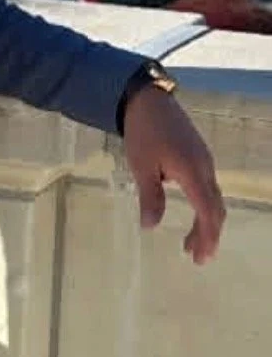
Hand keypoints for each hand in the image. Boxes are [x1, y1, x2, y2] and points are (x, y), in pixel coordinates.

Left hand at [122, 85, 224, 263]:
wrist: (147, 97)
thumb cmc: (143, 131)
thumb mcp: (141, 165)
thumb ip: (149, 196)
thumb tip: (150, 226)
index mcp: (193, 172)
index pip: (208, 212)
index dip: (206, 237)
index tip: (200, 258)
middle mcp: (204, 167)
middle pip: (215, 208)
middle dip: (208, 235)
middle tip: (196, 258)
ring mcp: (203, 159)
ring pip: (212, 197)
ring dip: (204, 222)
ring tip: (188, 243)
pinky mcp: (197, 154)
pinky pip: (207, 186)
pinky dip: (202, 206)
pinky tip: (189, 212)